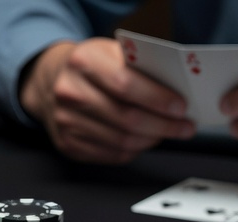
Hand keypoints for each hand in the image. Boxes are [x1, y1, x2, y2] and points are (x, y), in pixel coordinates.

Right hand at [21, 38, 195, 164]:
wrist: (52, 81)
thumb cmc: (92, 65)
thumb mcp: (111, 51)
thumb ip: (139, 66)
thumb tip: (178, 90)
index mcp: (83, 62)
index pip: (126, 85)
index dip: (158, 99)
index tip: (181, 107)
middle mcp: (69, 92)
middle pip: (127, 119)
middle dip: (163, 125)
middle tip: (185, 126)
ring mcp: (66, 121)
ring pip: (121, 141)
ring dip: (152, 139)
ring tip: (168, 133)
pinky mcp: (68, 143)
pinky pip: (111, 154)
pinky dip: (134, 150)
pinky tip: (145, 140)